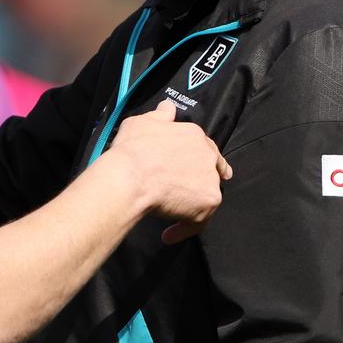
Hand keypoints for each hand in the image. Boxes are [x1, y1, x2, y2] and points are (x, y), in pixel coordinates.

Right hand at [109, 100, 229, 243]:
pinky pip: (197, 222)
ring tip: (172, 214)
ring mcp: (211, 181)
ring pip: (206, 196)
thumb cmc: (133, 148)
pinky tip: (168, 235)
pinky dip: (183, 229)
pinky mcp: (208, 204)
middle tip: (183, 193)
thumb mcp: (142, 122)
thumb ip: (159, 116)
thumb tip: (168, 107)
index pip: (204, 147)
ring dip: (191, 205)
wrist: (130, 176)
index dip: (196, 159)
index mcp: (194, 135)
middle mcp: (208, 156)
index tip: (187, 168)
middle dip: (199, 181)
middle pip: (212, 171)